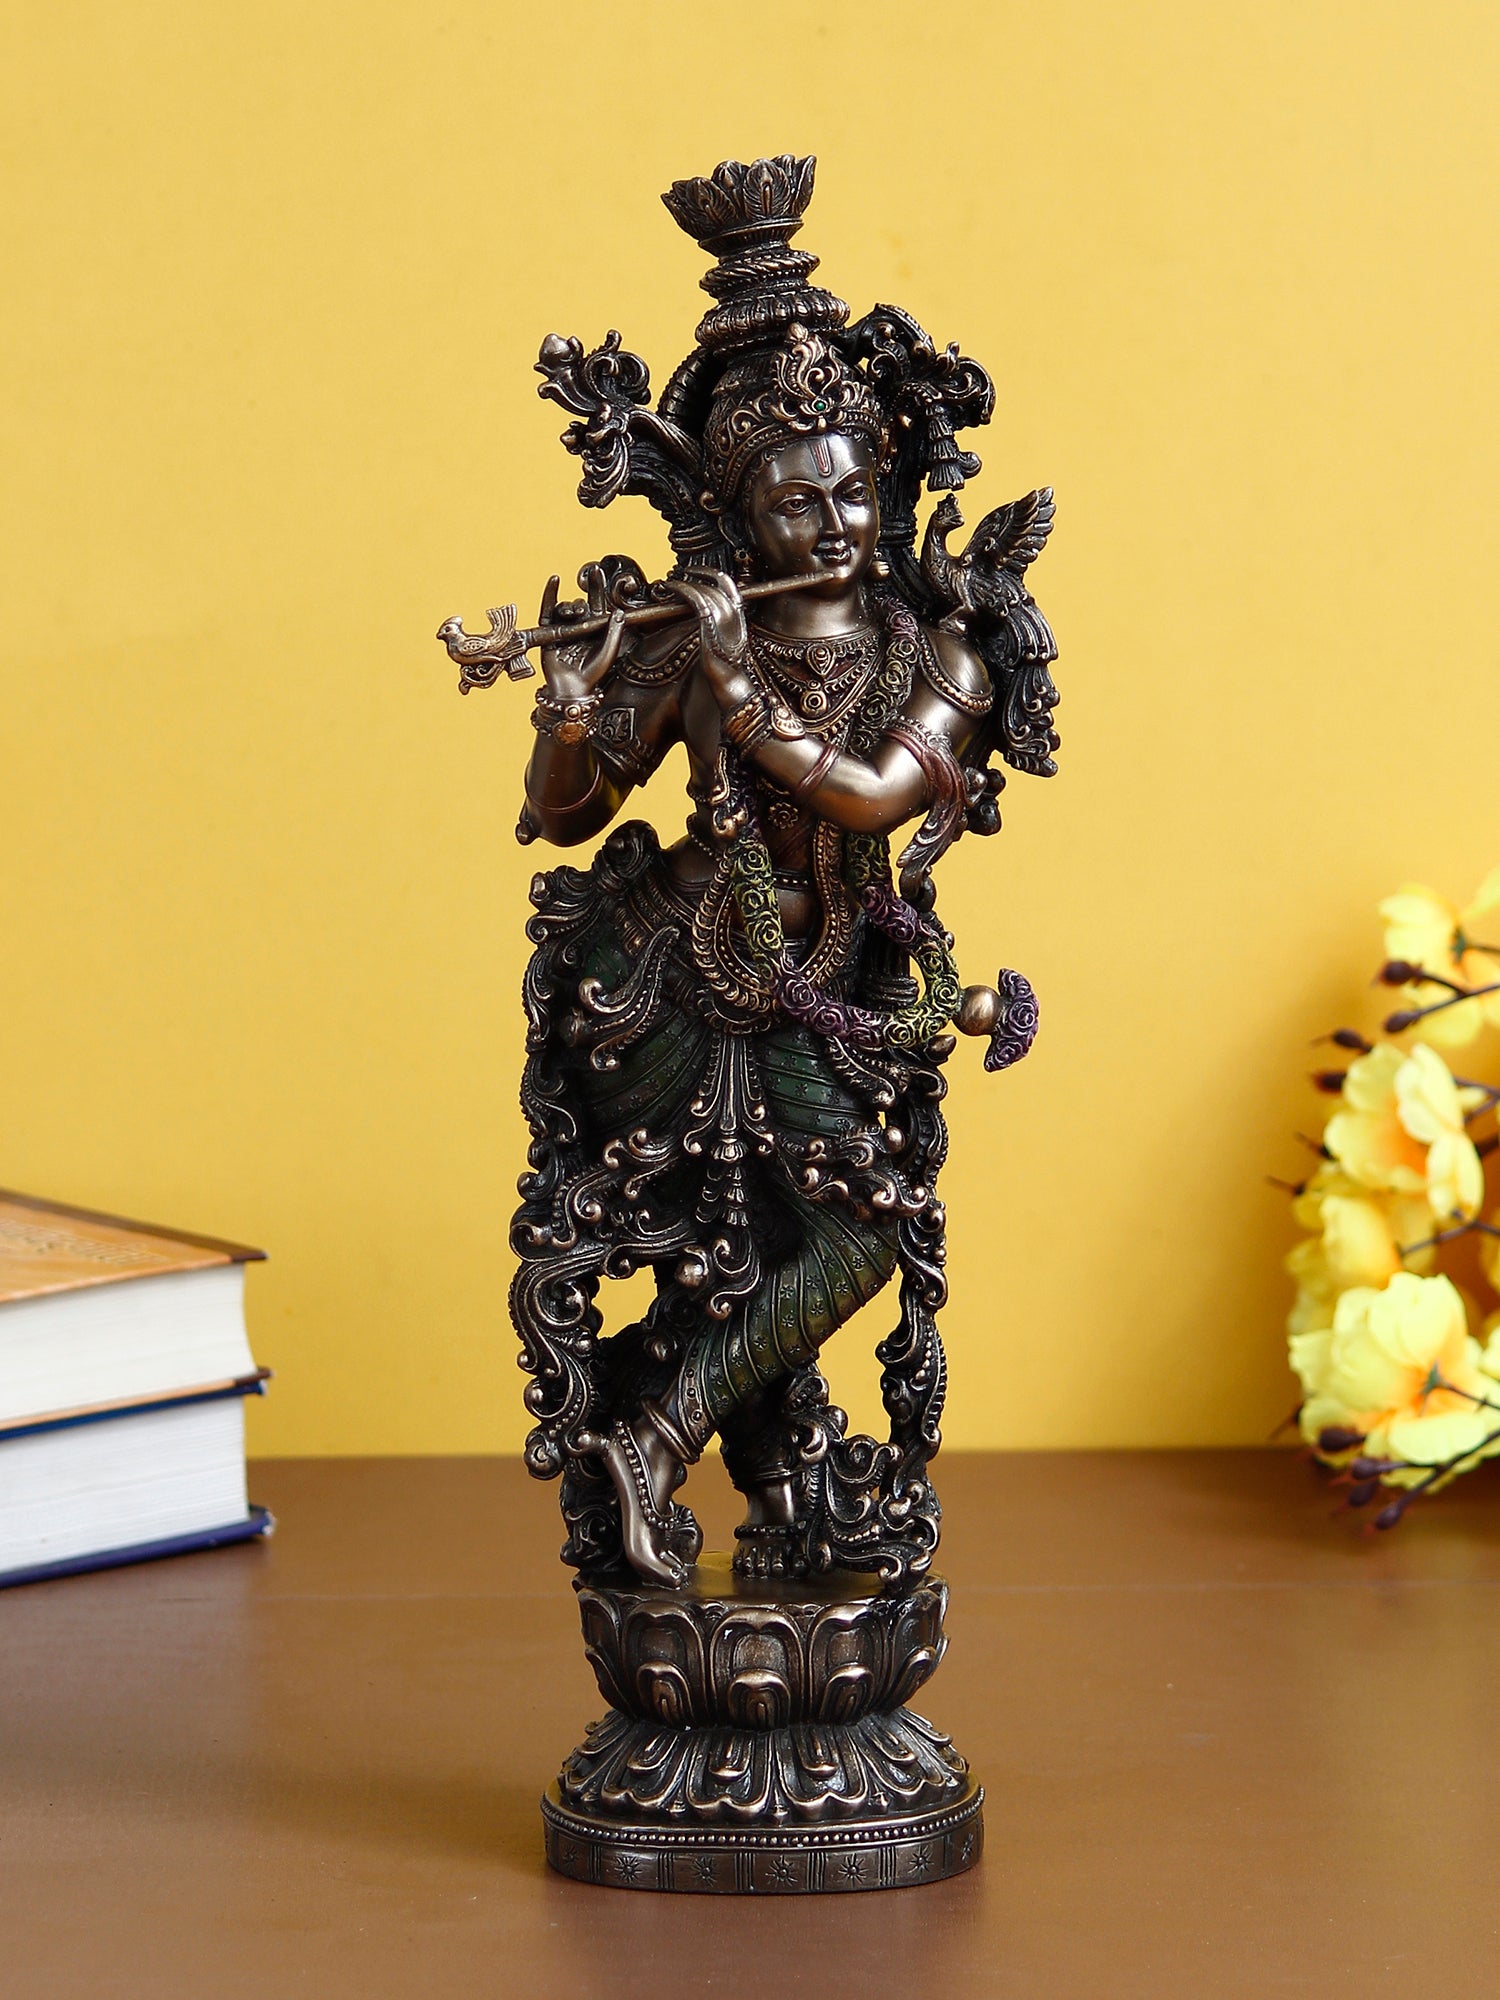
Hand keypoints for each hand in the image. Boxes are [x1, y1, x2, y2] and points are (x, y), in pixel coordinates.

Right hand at [537, 573, 626, 702]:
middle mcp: (580, 627)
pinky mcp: (549, 632)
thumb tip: (619, 611)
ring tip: (577, 612)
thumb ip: (614, 632)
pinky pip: (547, 611)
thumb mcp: (608, 652)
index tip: (598, 570)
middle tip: (591, 584)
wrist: (572, 690)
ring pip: (567, 609)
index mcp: (596, 630)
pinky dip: (549, 595)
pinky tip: (554, 581)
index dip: (598, 588)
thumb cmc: (593, 674)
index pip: (598, 604)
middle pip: (583, 604)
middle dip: (587, 594)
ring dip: (572, 606)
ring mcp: (564, 629)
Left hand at [664, 571, 754, 710]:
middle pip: (717, 583)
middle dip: (698, 575)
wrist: (729, 685)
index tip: (698, 572)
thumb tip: (703, 619)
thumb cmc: (724, 670)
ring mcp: (724, 621)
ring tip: (672, 583)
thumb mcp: (725, 643)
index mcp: (739, 618)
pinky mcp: (710, 628)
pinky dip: (683, 590)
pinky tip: (672, 589)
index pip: (730, 586)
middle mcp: (734, 616)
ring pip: (706, 590)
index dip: (713, 574)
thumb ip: (718, 628)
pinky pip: (697, 600)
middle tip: (681, 574)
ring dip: (687, 582)